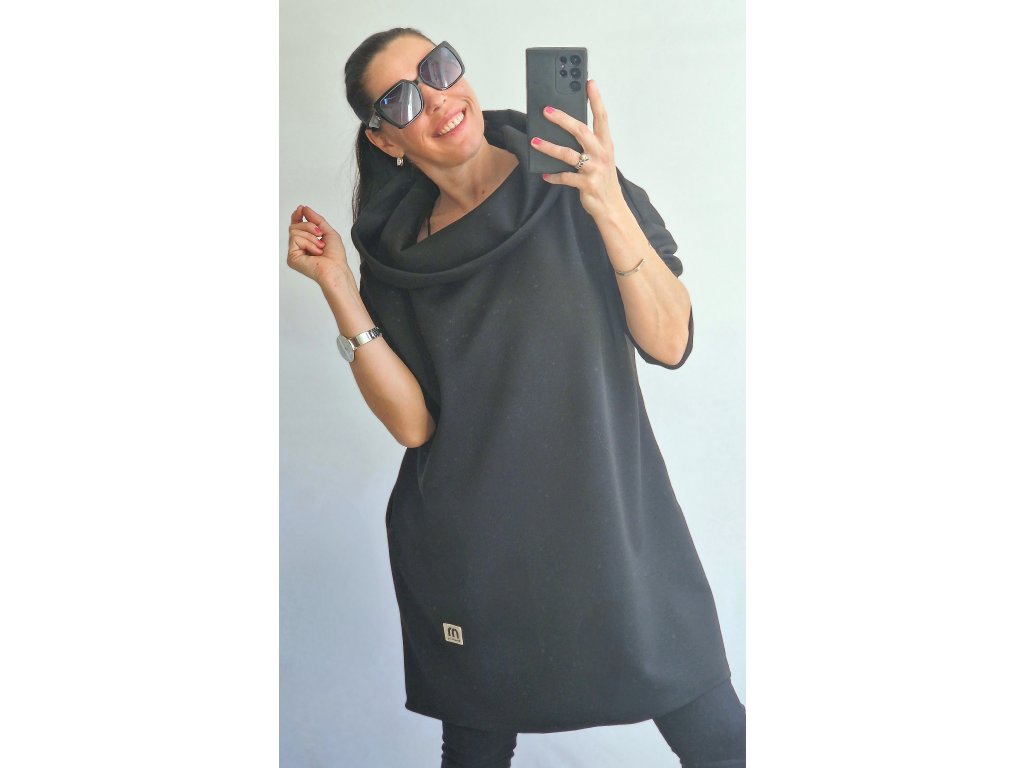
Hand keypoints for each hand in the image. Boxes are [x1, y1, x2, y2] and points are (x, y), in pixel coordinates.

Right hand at [286, 205, 349, 285]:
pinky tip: (315, 253)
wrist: (336, 269)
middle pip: (295, 225)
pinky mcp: (291, 257)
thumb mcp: (328, 232)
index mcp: (307, 241)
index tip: (301, 209)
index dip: (298, 216)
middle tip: (320, 234)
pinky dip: (308, 243)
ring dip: (311, 237)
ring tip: (320, 247)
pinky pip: (295, 239)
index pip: (297, 226)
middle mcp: (299, 247)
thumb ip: (316, 219)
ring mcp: (294, 252)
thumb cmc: (335, 256)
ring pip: (294, 230)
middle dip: (309, 226)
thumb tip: (304, 209)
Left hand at [530, 80, 625, 220]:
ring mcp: (594, 169)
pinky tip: (545, 174)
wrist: (611, 207)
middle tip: (546, 110)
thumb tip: (566, 127)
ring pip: (568, 154)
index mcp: (605, 144)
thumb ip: (588, 143)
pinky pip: (565, 177)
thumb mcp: (600, 158)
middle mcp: (601, 154)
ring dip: (549, 147)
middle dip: (562, 119)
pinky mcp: (586, 184)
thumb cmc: (602, 179)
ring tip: (535, 141)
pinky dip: (554, 176)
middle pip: (581, 131)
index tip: (589, 83)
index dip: (596, 99)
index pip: (601, 117)